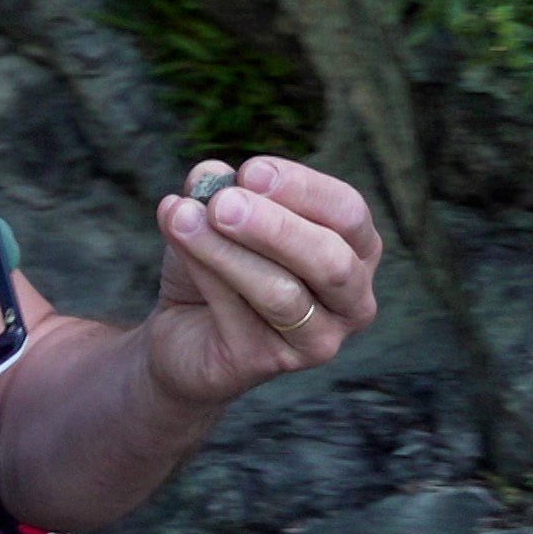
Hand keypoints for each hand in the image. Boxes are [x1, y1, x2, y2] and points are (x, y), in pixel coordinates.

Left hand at [144, 156, 380, 404]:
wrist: (182, 330)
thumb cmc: (219, 264)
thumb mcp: (218, 215)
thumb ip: (219, 191)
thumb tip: (209, 174)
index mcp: (355, 250)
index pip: (347, 213)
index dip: (302, 188)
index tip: (251, 171)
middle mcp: (352, 300)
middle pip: (329, 260)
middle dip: (274, 226)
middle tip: (223, 203)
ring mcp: (317, 339)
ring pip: (281, 293)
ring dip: (226, 249)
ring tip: (182, 217)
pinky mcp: (270, 362)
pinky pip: (238, 313)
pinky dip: (205, 272)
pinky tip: (176, 238)